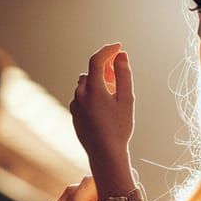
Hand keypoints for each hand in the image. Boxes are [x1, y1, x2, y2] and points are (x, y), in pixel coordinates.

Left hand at [70, 42, 134, 164]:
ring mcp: (75, 105)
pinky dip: (92, 95)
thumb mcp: (126, 99)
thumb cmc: (119, 127)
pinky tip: (104, 107)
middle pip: (91, 72)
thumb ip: (124, 74)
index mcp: (93, 88)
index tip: (119, 46)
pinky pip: (82, 97)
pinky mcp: (74, 114)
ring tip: (113, 92)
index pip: (97, 60)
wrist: (105, 153)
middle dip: (104, 68)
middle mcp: (80, 94)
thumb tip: (121, 55)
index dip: (108, 50)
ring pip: (85, 85)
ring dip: (98, 82)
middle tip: (118, 72)